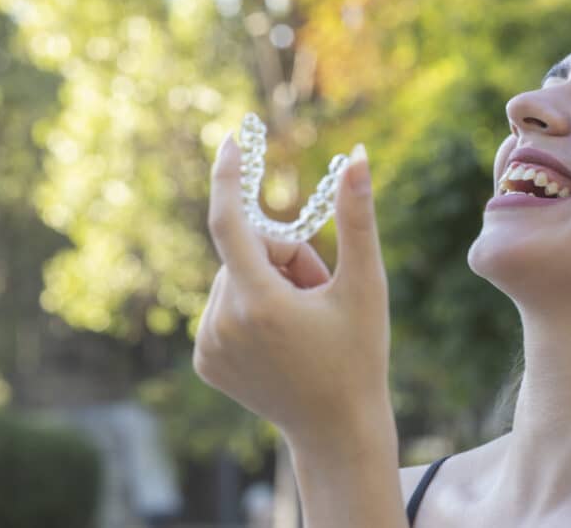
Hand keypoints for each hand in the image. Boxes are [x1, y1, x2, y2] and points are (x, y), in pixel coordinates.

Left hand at [194, 132, 391, 450]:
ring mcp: (209, 346)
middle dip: (284, 257)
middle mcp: (224, 324)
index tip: (229, 142)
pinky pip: (224, 305)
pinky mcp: (205, 361)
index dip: (227, 176)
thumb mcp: (365, 284)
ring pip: (236, 278)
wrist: (337, 429)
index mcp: (261, 303)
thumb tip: (356, 157)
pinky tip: (281, 338)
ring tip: (304, 321)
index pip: (229, 222)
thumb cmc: (360, 354)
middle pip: (247, 252)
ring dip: (269, 283)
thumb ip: (357, 218)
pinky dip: (252, 306)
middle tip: (320, 290)